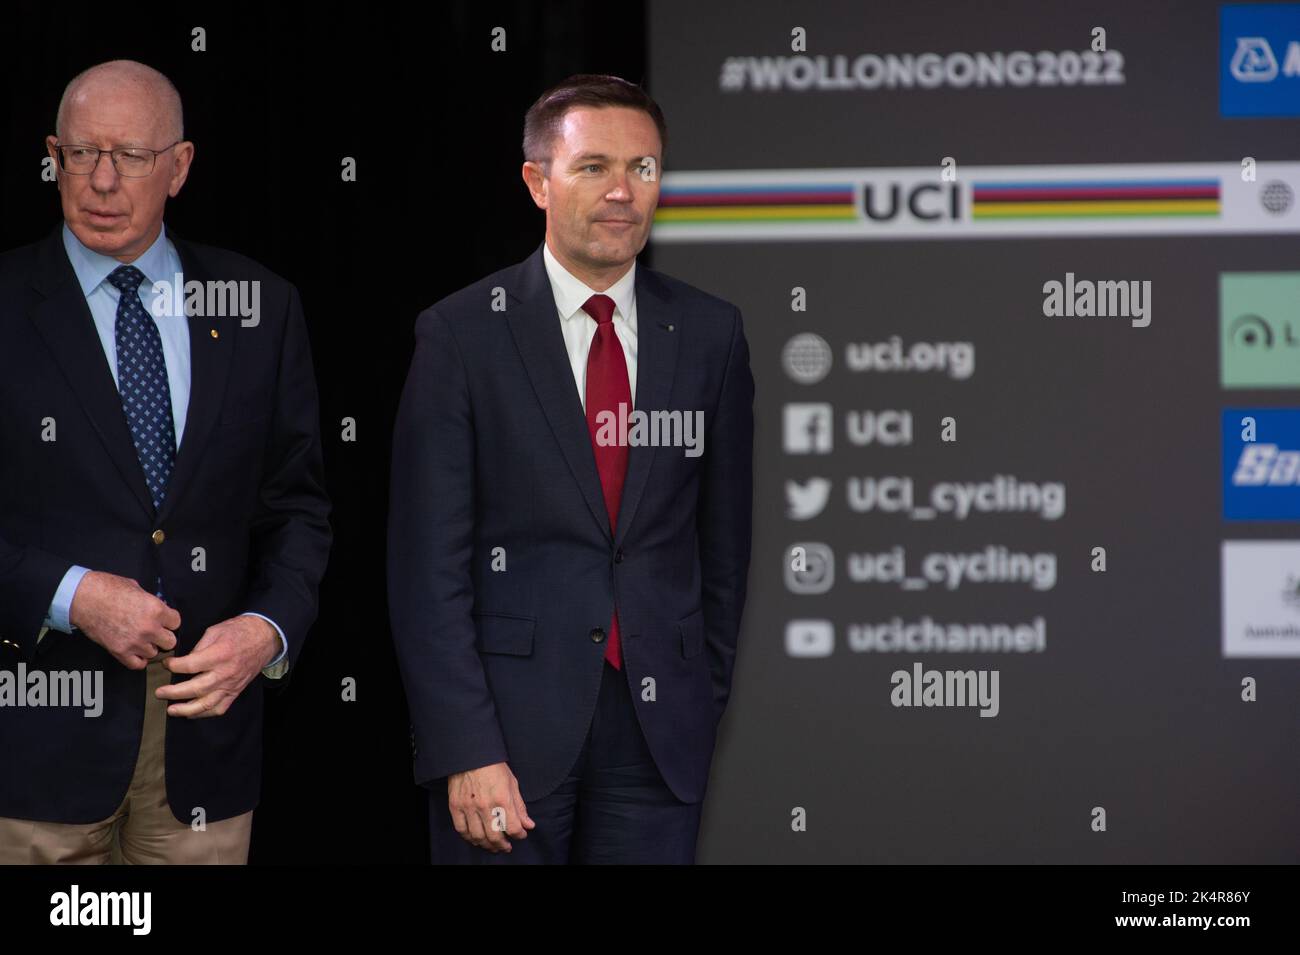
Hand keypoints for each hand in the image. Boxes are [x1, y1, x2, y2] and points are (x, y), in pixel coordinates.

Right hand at [69, 570, 178, 668]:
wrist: (83, 598)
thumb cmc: (108, 589)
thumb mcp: (137, 588)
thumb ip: (152, 602)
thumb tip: (160, 609)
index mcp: (156, 610)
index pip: (176, 623)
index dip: (170, 621)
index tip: (164, 620)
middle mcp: (149, 628)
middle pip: (170, 642)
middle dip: (163, 636)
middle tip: (154, 631)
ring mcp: (135, 642)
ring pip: (154, 653)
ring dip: (149, 647)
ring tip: (140, 639)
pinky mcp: (120, 652)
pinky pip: (138, 664)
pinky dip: (138, 659)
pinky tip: (134, 651)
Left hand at [156, 615, 279, 717]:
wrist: (265, 638)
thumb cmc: (239, 631)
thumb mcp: (216, 630)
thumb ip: (199, 647)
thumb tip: (184, 661)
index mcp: (219, 654)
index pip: (190, 666)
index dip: (174, 666)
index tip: (166, 664)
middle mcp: (225, 673)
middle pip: (195, 688)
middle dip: (173, 692)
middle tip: (159, 692)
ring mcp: (231, 685)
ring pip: (206, 704)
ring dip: (186, 709)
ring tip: (171, 710)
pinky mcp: (236, 691)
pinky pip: (219, 708)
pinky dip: (204, 714)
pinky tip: (192, 713)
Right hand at [447, 762, 535, 852]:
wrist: (471, 754)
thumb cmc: (494, 767)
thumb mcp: (512, 784)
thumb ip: (520, 807)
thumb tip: (528, 825)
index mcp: (502, 799)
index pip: (513, 828)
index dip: (520, 835)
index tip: (521, 835)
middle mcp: (485, 806)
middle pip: (495, 837)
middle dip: (503, 846)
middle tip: (507, 847)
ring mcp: (469, 807)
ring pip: (478, 837)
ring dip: (487, 846)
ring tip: (493, 846)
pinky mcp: (455, 806)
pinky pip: (461, 830)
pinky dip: (469, 838)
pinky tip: (476, 839)